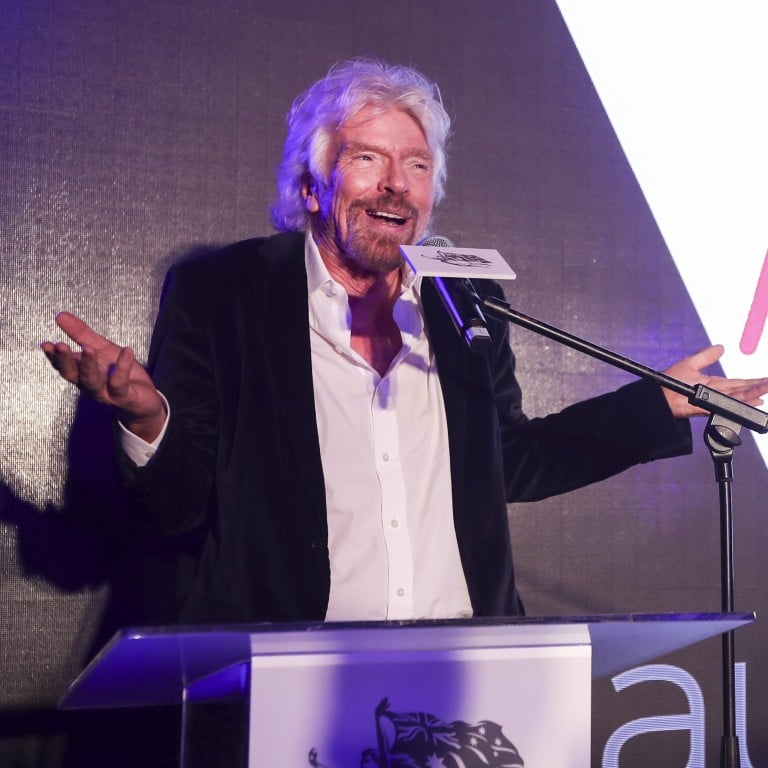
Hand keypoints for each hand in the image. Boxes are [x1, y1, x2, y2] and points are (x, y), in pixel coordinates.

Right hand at [41, 312, 165, 440]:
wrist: (144, 399)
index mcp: (81, 373)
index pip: (63, 365)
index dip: (53, 356)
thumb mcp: (101, 349)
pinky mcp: (123, 396)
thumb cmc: (119, 374)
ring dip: (88, 365)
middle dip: (65, 360)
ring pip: (92, 381)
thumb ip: (81, 334)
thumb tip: (60, 315)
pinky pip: (119, 382)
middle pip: (72, 375)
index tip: (46, 344)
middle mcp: (89, 385)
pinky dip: (123, 366)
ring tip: (88, 348)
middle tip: (60, 346)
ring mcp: (105, 392)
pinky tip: (127, 350)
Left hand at [662, 344, 767, 418]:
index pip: (738, 383)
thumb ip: (706, 356)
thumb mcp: (690, 364)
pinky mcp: (706, 407)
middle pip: (743, 391)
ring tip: (767, 389)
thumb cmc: (668, 382)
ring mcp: (712, 401)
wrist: (657, 395)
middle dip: (759, 388)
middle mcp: (716, 394)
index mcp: (713, 384)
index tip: (766, 379)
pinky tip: (752, 401)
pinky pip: (726, 406)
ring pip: (738, 398)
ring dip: (754, 394)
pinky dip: (741, 404)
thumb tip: (721, 347)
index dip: (753, 382)